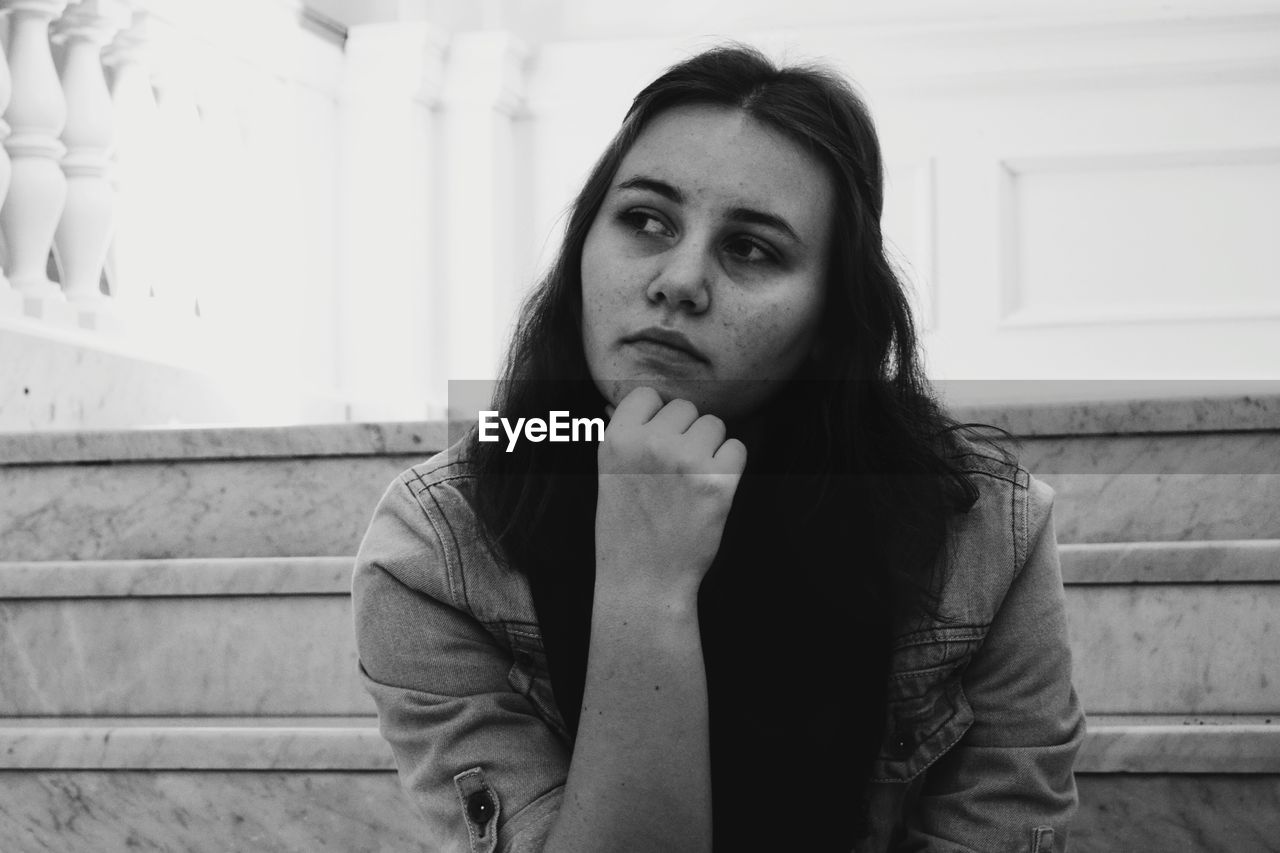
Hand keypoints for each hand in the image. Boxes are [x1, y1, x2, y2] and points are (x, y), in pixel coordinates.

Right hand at [595, 386, 746, 605]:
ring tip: (690, 481)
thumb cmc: (627, 527)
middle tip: (674, 471)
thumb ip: (627, 434)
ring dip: (709, 448)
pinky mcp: (717, 483)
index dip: (656, 417)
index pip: (649, 394)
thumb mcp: (610, 473)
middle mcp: (650, 444)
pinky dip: (730, 467)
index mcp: (618, 439)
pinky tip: (710, 489)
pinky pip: (737, 448)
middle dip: (685, 434)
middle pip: (686, 408)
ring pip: (714, 425)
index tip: (655, 443)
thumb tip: (645, 400)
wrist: (644, 579)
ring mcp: (685, 462)